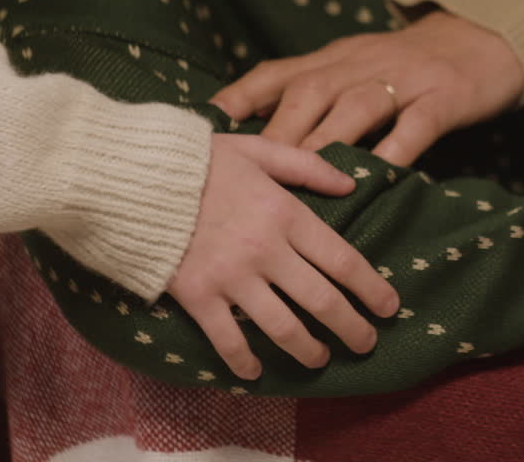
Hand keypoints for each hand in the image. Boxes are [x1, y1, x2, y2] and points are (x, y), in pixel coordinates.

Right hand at [167, 134, 399, 380]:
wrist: (134, 176)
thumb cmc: (197, 161)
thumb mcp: (257, 150)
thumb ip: (306, 167)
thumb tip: (350, 184)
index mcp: (285, 213)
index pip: (343, 260)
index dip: (372, 289)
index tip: (389, 308)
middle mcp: (266, 250)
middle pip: (322, 301)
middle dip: (352, 328)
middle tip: (366, 344)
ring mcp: (231, 276)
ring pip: (283, 328)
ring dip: (308, 350)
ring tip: (320, 358)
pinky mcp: (197, 296)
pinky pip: (228, 340)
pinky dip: (245, 361)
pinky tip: (255, 372)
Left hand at [211, 11, 523, 165]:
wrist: (485, 36)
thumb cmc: (409, 64)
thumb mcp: (354, 67)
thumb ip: (311, 92)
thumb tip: (254, 132)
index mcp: (334, 59)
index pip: (278, 74)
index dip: (240, 97)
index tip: (208, 127)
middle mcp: (361, 65)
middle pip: (309, 93)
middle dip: (276, 132)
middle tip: (248, 174)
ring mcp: (404, 80)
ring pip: (356, 108)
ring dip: (325, 143)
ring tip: (301, 181)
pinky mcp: (444, 97)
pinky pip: (415, 125)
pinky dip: (394, 150)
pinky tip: (378, 177)